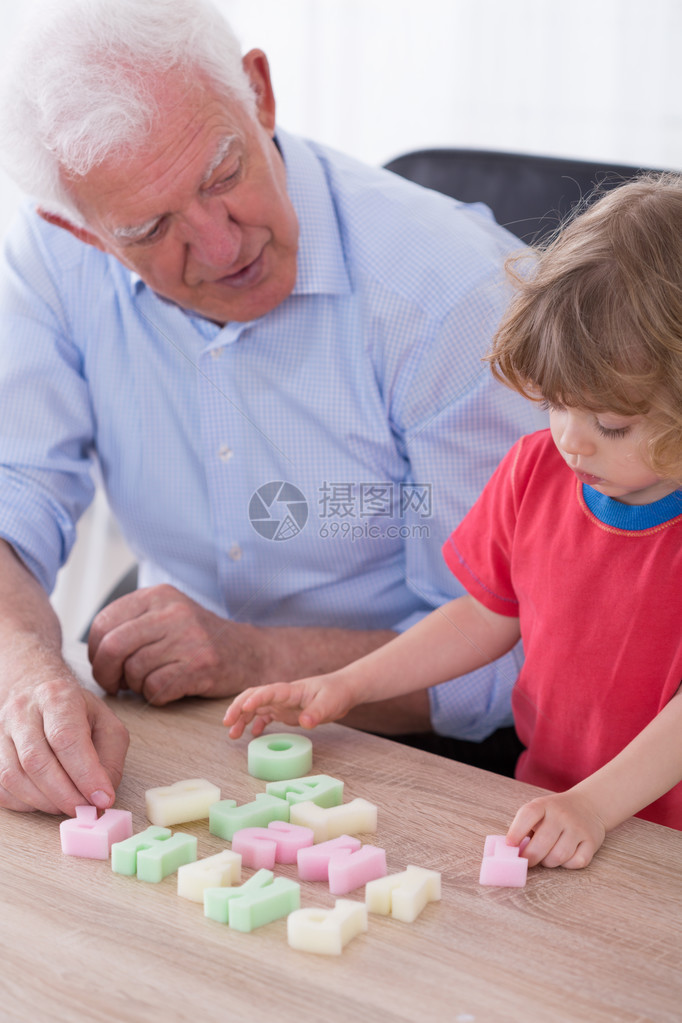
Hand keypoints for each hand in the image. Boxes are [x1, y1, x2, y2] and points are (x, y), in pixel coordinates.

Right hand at [0, 674, 128, 814]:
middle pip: (37, 761)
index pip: (66, 738)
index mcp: (57, 697)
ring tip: (68, 805)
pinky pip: (1, 788)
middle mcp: (23, 712)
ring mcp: (0, 732)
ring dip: (44, 802)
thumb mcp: (106, 724)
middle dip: (65, 795)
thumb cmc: (75, 711)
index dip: (85, 774)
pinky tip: (45, 800)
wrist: (36, 691)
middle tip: (85, 809)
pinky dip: (25, 803)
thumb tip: (101, 796)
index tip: (102, 799)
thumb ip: (110, 758)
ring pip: (14, 777)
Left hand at [88, 585, 264, 704]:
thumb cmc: (199, 639)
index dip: (95, 651)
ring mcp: (189, 638)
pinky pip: (156, 689)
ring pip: (134, 671)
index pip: (104, 622)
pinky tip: (166, 690)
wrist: (250, 652)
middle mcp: (173, 612)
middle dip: (106, 673)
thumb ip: (132, 622)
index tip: (104, 664)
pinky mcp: (201, 665)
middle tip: (114, 684)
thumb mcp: (166, 615)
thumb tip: (93, 649)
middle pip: (113, 647)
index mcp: (158, 596)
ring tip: (148, 683)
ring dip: (135, 686)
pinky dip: (155, 696)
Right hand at [223, 673, 356, 738]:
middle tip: (227, 723)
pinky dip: (255, 724)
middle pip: (254, 697)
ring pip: (255, 707)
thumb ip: (316, 712)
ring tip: (231, 733)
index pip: (268, 691)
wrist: (342, 690)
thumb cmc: (336, 694)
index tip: (244, 708)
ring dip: (242, 718)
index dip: (256, 699)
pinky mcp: (284, 711)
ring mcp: (282, 703)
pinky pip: (265, 716)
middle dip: (238, 708)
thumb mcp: (329, 704)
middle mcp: (282, 695)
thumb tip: (305, 722)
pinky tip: (252, 735)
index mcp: (291, 690)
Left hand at [506, 790, 606, 868]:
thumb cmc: (555, 813)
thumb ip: (526, 825)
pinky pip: (577, 862)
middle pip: (542, 842)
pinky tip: (564, 857)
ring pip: (559, 856)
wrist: (588, 805)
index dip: (516, 831)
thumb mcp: (539, 809)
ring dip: (549, 862)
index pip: (528, 815)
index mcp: (544, 805)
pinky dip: (568, 865)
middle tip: (526, 861)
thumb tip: (511, 850)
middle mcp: (562, 815)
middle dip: (530, 857)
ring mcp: (578, 828)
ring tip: (546, 857)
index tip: (509, 845)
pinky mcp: (591, 841)